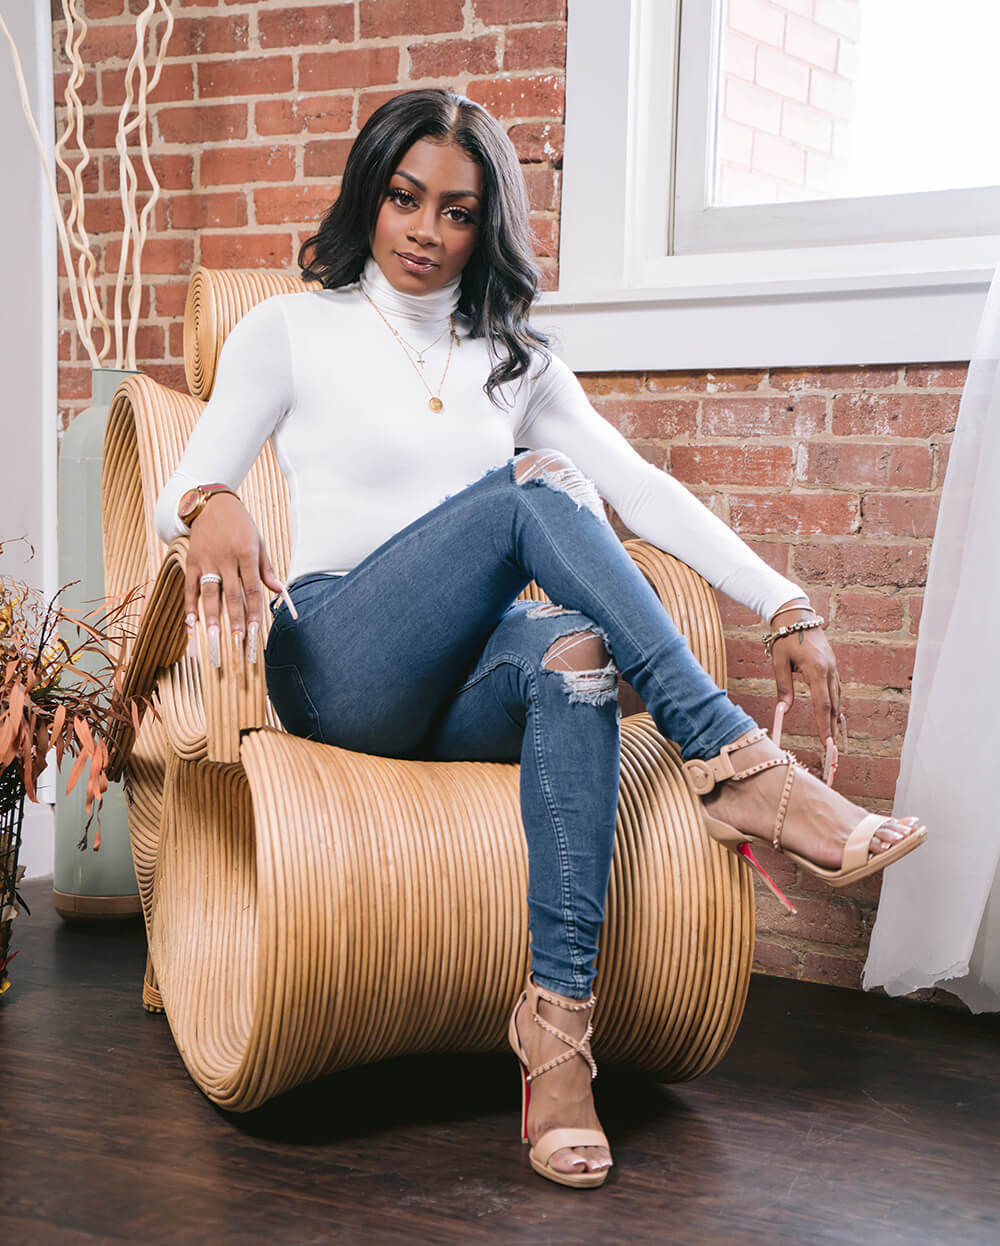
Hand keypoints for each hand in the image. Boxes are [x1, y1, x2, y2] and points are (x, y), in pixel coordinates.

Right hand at [183, 492, 282, 665]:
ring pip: (209, 594)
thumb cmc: (240, 525)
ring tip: (213, 639)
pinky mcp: (191, 561)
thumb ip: (266, 569)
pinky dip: (190, 606)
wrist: (211, 504)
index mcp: (246, 553)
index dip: (255, 611)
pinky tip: (192, 625)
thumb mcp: (258, 542)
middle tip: (238, 642)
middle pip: (231, 595)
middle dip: (235, 620)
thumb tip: (278, 591)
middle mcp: (225, 558)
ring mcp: (206, 560)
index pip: (252, 589)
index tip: (257, 631)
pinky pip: (189, 587)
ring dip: (212, 618)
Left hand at [769, 603, 840, 744]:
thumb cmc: (784, 638)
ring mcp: (833, 667)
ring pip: (836, 697)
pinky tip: (833, 714)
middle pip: (832, 704)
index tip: (825, 741)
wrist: (797, 616)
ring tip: (832, 736)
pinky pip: (835, 688)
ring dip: (834, 717)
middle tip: (831, 747)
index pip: (821, 703)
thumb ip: (783, 687)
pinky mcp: (832, 665)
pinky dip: (834, 703)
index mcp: (816, 669)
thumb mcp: (779, 662)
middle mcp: (829, 669)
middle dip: (831, 726)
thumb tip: (784, 711)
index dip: (823, 724)